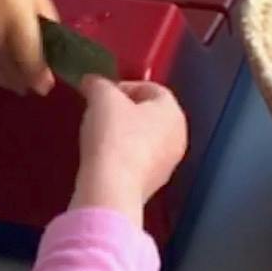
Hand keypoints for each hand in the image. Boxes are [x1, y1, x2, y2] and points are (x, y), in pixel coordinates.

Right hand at [0, 0, 55, 96]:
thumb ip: (44, 19)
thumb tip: (52, 51)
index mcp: (14, 13)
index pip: (28, 58)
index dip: (38, 77)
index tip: (47, 85)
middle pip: (8, 69)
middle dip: (24, 81)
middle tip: (37, 86)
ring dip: (5, 80)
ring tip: (19, 83)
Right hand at [72, 77, 187, 223]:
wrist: (111, 187)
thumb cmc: (113, 135)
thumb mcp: (102, 98)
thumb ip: (98, 84)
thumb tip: (92, 82)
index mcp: (173, 112)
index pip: (152, 89)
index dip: (124, 86)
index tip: (101, 93)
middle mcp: (179, 137)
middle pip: (150, 115)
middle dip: (125, 111)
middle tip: (100, 112)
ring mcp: (169, 164)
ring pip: (146, 140)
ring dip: (125, 134)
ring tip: (99, 136)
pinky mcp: (154, 185)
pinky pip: (139, 161)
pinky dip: (125, 156)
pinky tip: (104, 158)